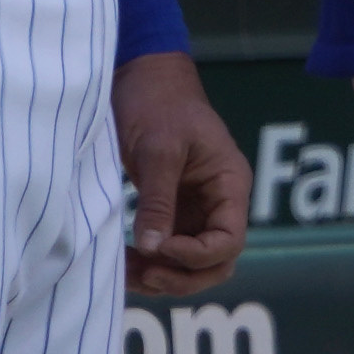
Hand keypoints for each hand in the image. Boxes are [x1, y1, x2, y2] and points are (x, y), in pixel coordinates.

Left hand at [114, 51, 249, 294]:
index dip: (197, 255)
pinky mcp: (173, 212)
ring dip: (162, 275)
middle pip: (216, 262)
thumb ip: (157, 200)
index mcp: (229, 184)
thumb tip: (152, 248)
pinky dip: (148, 263)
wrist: (142, 77)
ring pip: (190, 264)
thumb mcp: (158, 149)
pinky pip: (168, 250)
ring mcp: (196, 210)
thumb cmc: (157, 102)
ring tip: (125, 271)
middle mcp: (218, 203)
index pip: (229, 240)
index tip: (160, 246)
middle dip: (181, 276)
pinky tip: (124, 262)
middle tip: (144, 273)